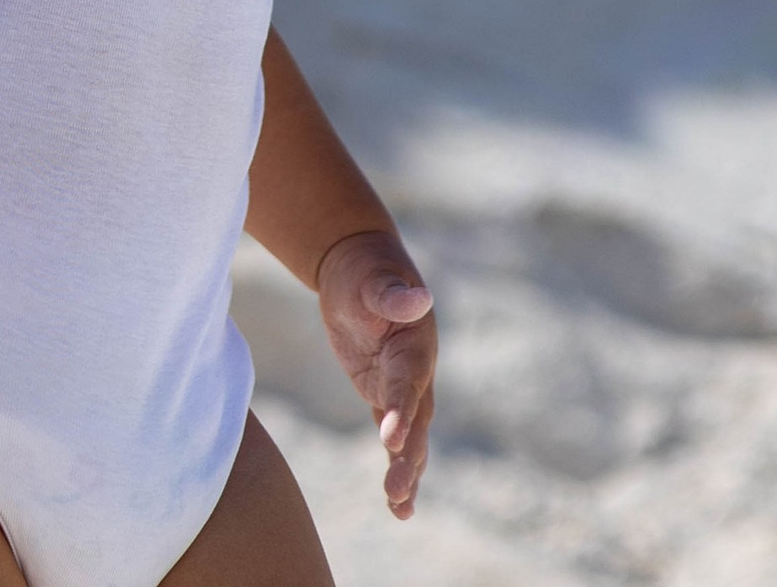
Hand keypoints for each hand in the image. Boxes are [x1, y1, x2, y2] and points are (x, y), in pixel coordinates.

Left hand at [317, 225, 435, 517]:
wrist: (357, 268)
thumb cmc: (365, 271)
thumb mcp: (372, 279)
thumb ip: (392, 295)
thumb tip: (419, 296)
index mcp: (416, 346)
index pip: (408, 384)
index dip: (401, 410)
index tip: (392, 438)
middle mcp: (416, 373)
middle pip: (417, 422)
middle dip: (409, 457)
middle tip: (396, 489)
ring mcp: (402, 388)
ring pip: (411, 439)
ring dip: (408, 472)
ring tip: (399, 508)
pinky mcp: (385, 395)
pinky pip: (395, 437)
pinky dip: (399, 466)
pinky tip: (399, 506)